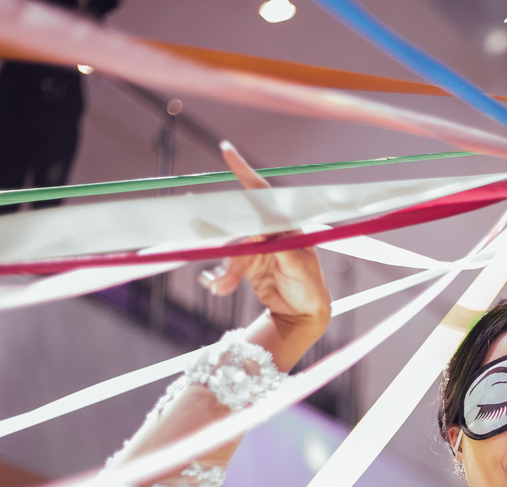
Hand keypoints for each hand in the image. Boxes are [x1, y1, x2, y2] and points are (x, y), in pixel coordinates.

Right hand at [201, 142, 331, 334]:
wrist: (303, 314)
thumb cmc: (310, 287)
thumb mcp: (298, 266)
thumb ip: (278, 247)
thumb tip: (260, 231)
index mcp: (287, 226)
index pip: (265, 195)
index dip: (246, 172)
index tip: (227, 151)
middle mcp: (270, 232)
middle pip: (239, 224)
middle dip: (221, 232)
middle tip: (196, 222)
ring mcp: (257, 247)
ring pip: (231, 250)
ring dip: (225, 270)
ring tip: (221, 287)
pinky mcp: (247, 264)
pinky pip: (227, 265)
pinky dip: (221, 277)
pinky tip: (218, 287)